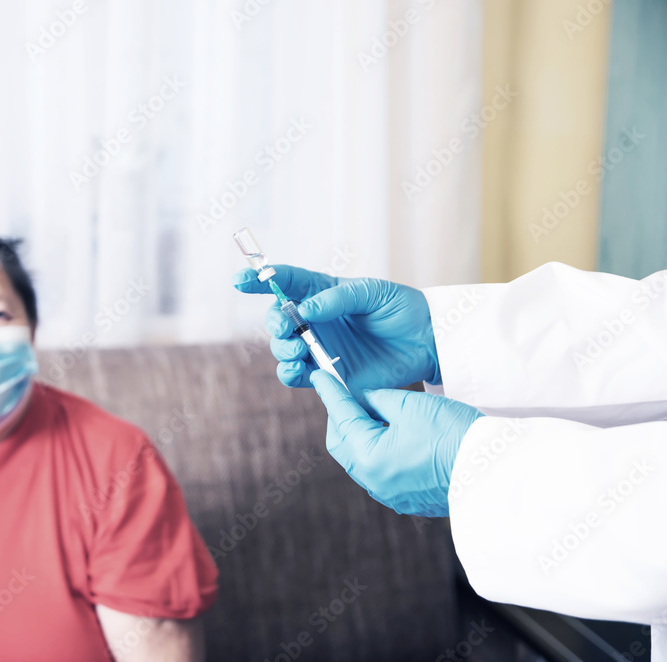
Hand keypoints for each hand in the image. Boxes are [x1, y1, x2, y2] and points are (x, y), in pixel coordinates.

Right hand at [232, 265, 440, 395]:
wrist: (426, 343)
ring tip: (298, 349)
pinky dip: (289, 373)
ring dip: (281, 349)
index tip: (240, 280)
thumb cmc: (402, 309)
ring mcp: (319, 348)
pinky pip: (296, 376)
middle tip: (287, 327)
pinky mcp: (327, 374)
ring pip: (282, 348)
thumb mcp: (372, 292)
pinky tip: (299, 368)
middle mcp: (315, 320)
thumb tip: (305, 309)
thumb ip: (337, 299)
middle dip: (274, 322)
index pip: (284, 283)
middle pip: (278, 319)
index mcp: (322, 293)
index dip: (259, 280)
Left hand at [310, 370, 482, 516]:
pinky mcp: (408, 499)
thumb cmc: (454, 434)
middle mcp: (374, 481)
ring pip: (361, 460)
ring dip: (361, 436)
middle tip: (349, 395)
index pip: (341, 418)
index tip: (320, 376)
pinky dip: (379, 452)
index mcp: (368, 458)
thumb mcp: (410, 406)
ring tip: (373, 413)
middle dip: (342, 418)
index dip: (330, 392)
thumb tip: (365, 399)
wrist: (495, 470)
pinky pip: (381, 472)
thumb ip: (378, 399)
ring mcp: (391, 494)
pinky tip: (392, 437)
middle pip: (343, 444)